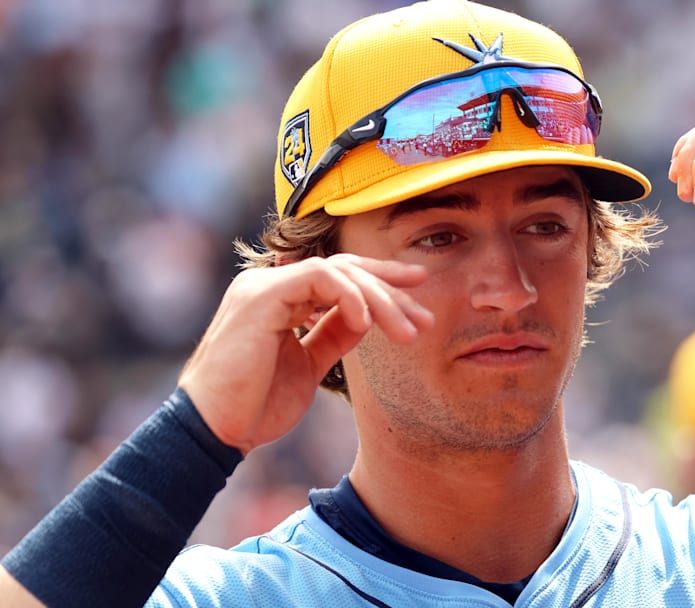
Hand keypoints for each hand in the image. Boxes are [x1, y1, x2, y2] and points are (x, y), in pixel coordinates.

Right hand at [177, 254, 433, 454]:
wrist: (213, 430)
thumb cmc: (254, 404)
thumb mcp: (308, 365)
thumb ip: (333, 336)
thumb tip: (367, 317)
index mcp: (279, 298)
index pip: (338, 276)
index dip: (380, 282)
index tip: (416, 297)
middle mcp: (270, 285)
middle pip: (344, 268)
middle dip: (390, 288)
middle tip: (424, 318)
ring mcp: (262, 287)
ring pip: (337, 271)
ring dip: (379, 299)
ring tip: (406, 331)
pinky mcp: (260, 297)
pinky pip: (318, 278)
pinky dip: (349, 296)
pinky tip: (367, 323)